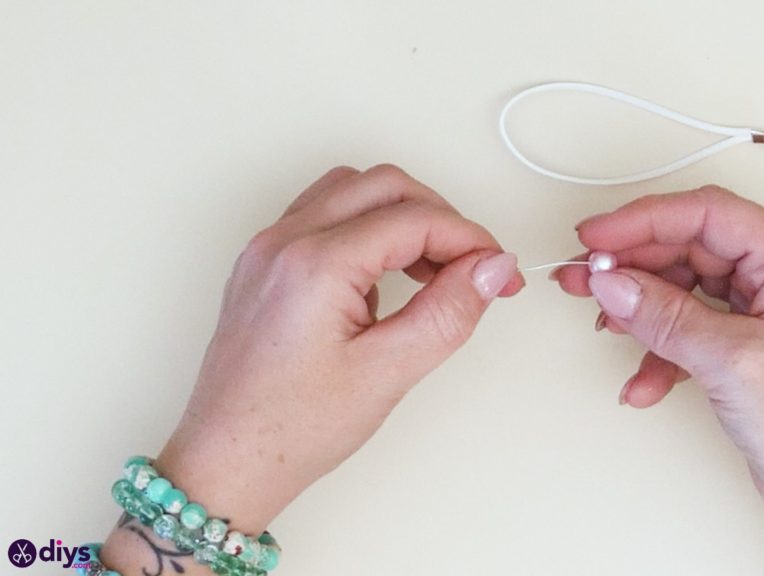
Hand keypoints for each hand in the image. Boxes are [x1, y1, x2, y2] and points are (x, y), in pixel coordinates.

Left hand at [155, 164, 522, 532]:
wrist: (227, 462)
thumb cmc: (291, 430)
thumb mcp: (387, 374)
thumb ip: (448, 312)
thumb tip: (491, 268)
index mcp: (314, 264)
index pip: (415, 219)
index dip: (471, 240)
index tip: (500, 271)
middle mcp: (284, 242)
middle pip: (384, 185)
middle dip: (440, 218)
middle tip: (473, 268)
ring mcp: (268, 249)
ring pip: (352, 191)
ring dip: (402, 216)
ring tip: (432, 272)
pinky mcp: (264, 264)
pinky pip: (324, 215)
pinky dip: (367, 229)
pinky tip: (383, 279)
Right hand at [555, 186, 763, 574]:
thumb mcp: (733, 363)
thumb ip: (666, 316)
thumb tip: (613, 282)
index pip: (710, 215)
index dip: (645, 220)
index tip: (596, 238)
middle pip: (692, 248)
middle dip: (634, 264)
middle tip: (583, 277)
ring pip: (686, 290)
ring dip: (642, 310)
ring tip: (604, 324)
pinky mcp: (748, 349)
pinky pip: (691, 331)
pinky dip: (661, 352)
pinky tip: (642, 383)